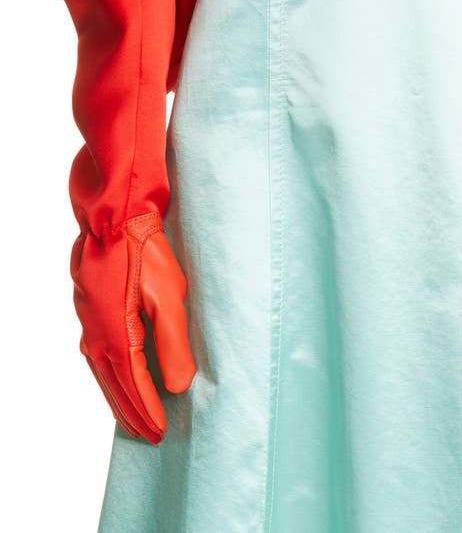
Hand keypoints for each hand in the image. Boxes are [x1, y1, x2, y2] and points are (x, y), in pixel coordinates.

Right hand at [71, 213, 195, 441]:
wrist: (114, 218)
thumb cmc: (145, 251)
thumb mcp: (170, 296)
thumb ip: (174, 343)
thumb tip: (178, 386)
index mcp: (116, 336)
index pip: (135, 387)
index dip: (149, 411)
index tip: (162, 432)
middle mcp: (97, 336)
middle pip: (115, 388)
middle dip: (133, 414)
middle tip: (150, 436)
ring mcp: (90, 324)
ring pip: (104, 374)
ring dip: (120, 398)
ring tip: (135, 418)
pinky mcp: (91, 312)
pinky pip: (99, 357)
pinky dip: (111, 376)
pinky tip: (120, 378)